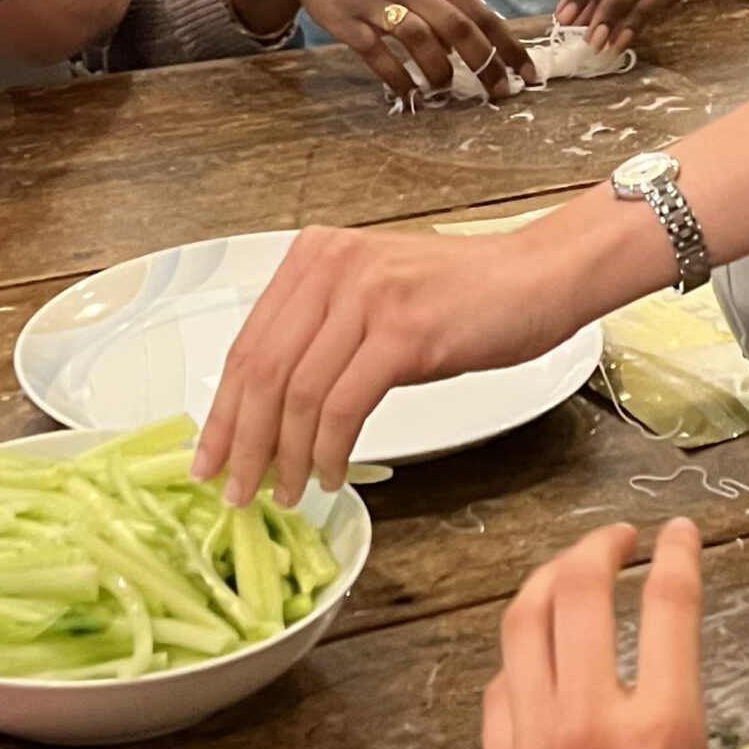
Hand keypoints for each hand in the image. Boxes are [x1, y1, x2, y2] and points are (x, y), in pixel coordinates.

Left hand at [194, 223, 584, 502]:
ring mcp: (367, 296)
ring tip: (286, 491)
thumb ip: (322, 332)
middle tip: (234, 488)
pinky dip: (329, 450)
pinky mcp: (402, 332)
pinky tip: (330, 472)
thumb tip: (270, 407)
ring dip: (285, 456)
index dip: (223, 410)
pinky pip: (343, 406)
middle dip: (241, 441)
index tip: (210, 456)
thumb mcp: (375, 295)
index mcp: (315, 256)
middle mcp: (333, 267)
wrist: (537, 277)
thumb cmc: (465, 294)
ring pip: (296, 393)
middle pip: (261, 371)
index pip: (247, 343)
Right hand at [260, 0, 534, 106]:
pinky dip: (397, 77)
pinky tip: (408, 94)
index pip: (479, 11)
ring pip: (420, 38)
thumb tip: (469, 45)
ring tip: (445, 90)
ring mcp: (377, 3)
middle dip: (484, 62)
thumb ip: (442, 4)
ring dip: (439, 71)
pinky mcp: (347, 21)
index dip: (506, 44)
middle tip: (499, 92)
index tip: (527, 73)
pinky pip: (377, 54)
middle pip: (457, 26)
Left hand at [488, 521, 719, 748]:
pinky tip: (536, 661)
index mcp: (665, 733)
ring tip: (569, 574)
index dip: (677, 555)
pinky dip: (520, 659)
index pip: (669, 608)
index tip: (680, 532)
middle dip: (600, 547)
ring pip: (524, 626)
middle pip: (581, 592)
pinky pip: (500, 691)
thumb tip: (653, 713)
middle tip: (617, 538)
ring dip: (548, 583)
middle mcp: (591, 725)